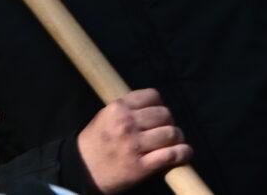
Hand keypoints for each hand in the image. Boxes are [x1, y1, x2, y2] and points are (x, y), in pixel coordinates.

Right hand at [75, 90, 191, 189]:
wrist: (81, 171)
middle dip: (170, 122)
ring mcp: (134, 145)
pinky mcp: (141, 167)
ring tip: (176, 142)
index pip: (152, 96)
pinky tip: (185, 153)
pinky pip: (171, 155)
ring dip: (178, 138)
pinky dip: (183, 153)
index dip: (160, 105)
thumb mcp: (105, 117)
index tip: (159, 114)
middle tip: (168, 131)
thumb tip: (155, 106)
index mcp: (118, 108)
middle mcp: (127, 124)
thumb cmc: (95, 143)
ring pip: (171, 133)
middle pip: (164, 114)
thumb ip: (127, 109)